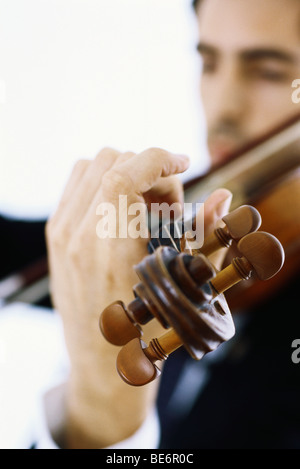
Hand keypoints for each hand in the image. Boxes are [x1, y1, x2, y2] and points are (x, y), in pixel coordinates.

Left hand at [46, 146, 231, 447]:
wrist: (102, 362)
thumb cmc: (146, 333)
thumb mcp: (183, 289)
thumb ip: (205, 237)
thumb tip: (222, 196)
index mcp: (111, 250)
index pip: (125, 173)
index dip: (160, 158)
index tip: (185, 164)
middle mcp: (78, 236)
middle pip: (113, 162)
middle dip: (151, 172)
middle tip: (169, 205)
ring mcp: (61, 234)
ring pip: (92, 166)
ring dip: (127, 173)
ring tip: (147, 206)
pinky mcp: (55, 235)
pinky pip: (77, 184)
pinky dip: (105, 181)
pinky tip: (125, 209)